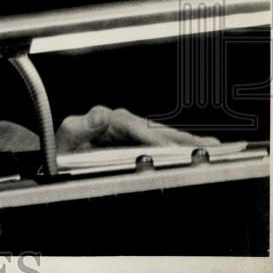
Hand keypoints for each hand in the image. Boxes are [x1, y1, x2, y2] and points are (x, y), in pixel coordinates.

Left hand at [56, 105, 219, 152]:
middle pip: (154, 129)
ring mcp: (129, 131)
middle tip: (208, 146)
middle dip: (181, 137)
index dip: (153, 138)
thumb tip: (100, 115)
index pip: (133, 126)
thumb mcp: (65, 138)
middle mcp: (119, 121)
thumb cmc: (62, 149)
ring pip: (161, 135)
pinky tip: (197, 150)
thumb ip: (80, 127)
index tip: (170, 150)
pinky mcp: (134, 141)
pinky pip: (160, 143)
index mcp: (104, 118)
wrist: (59, 157)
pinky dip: (179, 146)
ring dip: (186, 142)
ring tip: (212, 148)